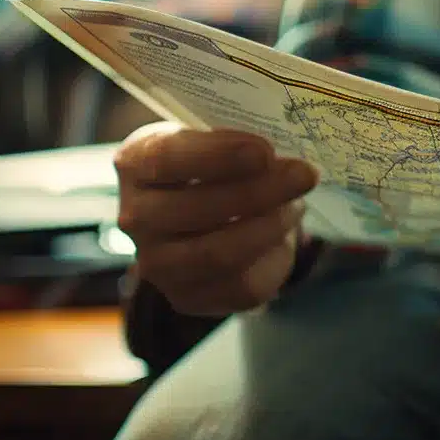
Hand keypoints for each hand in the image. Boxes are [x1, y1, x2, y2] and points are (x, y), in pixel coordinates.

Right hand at [114, 121, 318, 315]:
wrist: (198, 217)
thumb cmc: (209, 167)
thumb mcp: (214, 141)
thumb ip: (236, 145)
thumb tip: (280, 159)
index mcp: (135, 163)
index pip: (167, 158)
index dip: (218, 155)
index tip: (264, 151)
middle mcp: (136, 216)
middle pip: (197, 209)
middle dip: (260, 191)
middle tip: (304, 175)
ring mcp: (156, 263)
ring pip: (219, 254)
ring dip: (269, 227)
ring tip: (296, 205)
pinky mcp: (186, 297)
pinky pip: (239, 286)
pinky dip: (271, 258)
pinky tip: (283, 235)